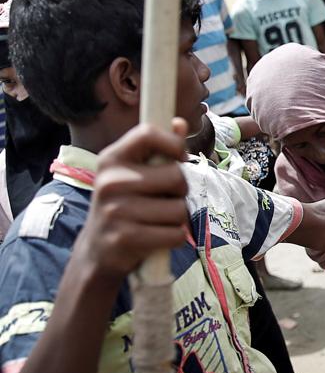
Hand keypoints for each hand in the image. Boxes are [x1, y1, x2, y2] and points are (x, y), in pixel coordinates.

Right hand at [80, 121, 190, 281]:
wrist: (97, 249)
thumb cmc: (124, 204)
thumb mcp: (133, 172)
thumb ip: (158, 148)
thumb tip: (180, 123)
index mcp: (111, 159)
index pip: (148, 133)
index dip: (173, 143)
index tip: (179, 157)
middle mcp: (110, 181)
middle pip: (176, 176)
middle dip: (180, 190)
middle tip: (162, 199)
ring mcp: (115, 211)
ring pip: (179, 209)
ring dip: (177, 218)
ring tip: (155, 219)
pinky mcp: (125, 238)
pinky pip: (175, 234)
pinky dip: (174, 237)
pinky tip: (156, 237)